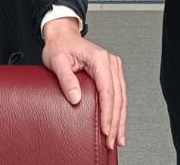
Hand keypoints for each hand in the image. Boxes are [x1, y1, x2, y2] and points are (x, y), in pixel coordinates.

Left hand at [41, 17, 126, 149]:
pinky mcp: (112, 72)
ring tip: (118, 138)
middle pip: (118, 97)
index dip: (107, 112)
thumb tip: (76, 98)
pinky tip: (118, 124)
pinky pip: (119, 94)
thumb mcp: (57, 61)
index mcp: (99, 58)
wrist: (63, 37)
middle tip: (112, 141)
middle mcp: (111, 62)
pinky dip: (119, 111)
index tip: (105, 129)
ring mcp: (113, 67)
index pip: (107, 90)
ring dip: (120, 119)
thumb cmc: (59, 47)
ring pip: (122, 98)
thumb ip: (66, 79)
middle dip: (116, 121)